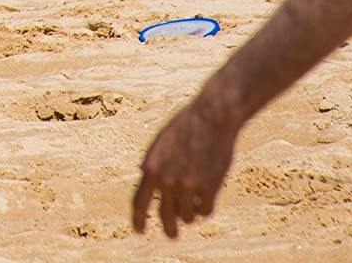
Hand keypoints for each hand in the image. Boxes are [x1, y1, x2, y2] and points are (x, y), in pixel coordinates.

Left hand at [131, 100, 237, 238]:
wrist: (213, 116)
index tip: (139, 232)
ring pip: (187, 217)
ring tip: (195, 201)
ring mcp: (188, 186)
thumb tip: (144, 176)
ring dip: (191, 213)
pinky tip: (208, 197)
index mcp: (150, 168)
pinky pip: (206, 212)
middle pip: (164, 218)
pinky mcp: (209, 189)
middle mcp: (166, 181)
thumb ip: (153, 162)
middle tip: (172, 235)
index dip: (138, 220)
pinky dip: (206, 208)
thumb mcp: (161, 141)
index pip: (139, 203)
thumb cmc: (186, 125)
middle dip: (169, 230)